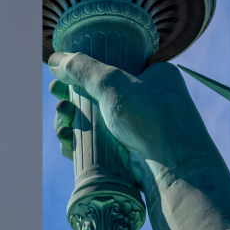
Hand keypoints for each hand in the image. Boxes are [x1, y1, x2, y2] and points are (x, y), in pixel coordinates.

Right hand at [47, 52, 219, 176]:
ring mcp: (141, 130)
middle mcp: (150, 102)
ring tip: (61, 127)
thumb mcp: (114, 82)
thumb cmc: (151, 118)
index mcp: (155, 76)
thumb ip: (83, 68)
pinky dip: (81, 144)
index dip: (84, 74)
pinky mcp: (131, 156)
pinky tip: (67, 144)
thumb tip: (54, 59)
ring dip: (73, 124)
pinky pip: (100, 146)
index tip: (60, 79)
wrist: (176, 170)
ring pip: (97, 123)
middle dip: (72, 102)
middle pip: (100, 97)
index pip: (114, 68)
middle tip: (58, 105)